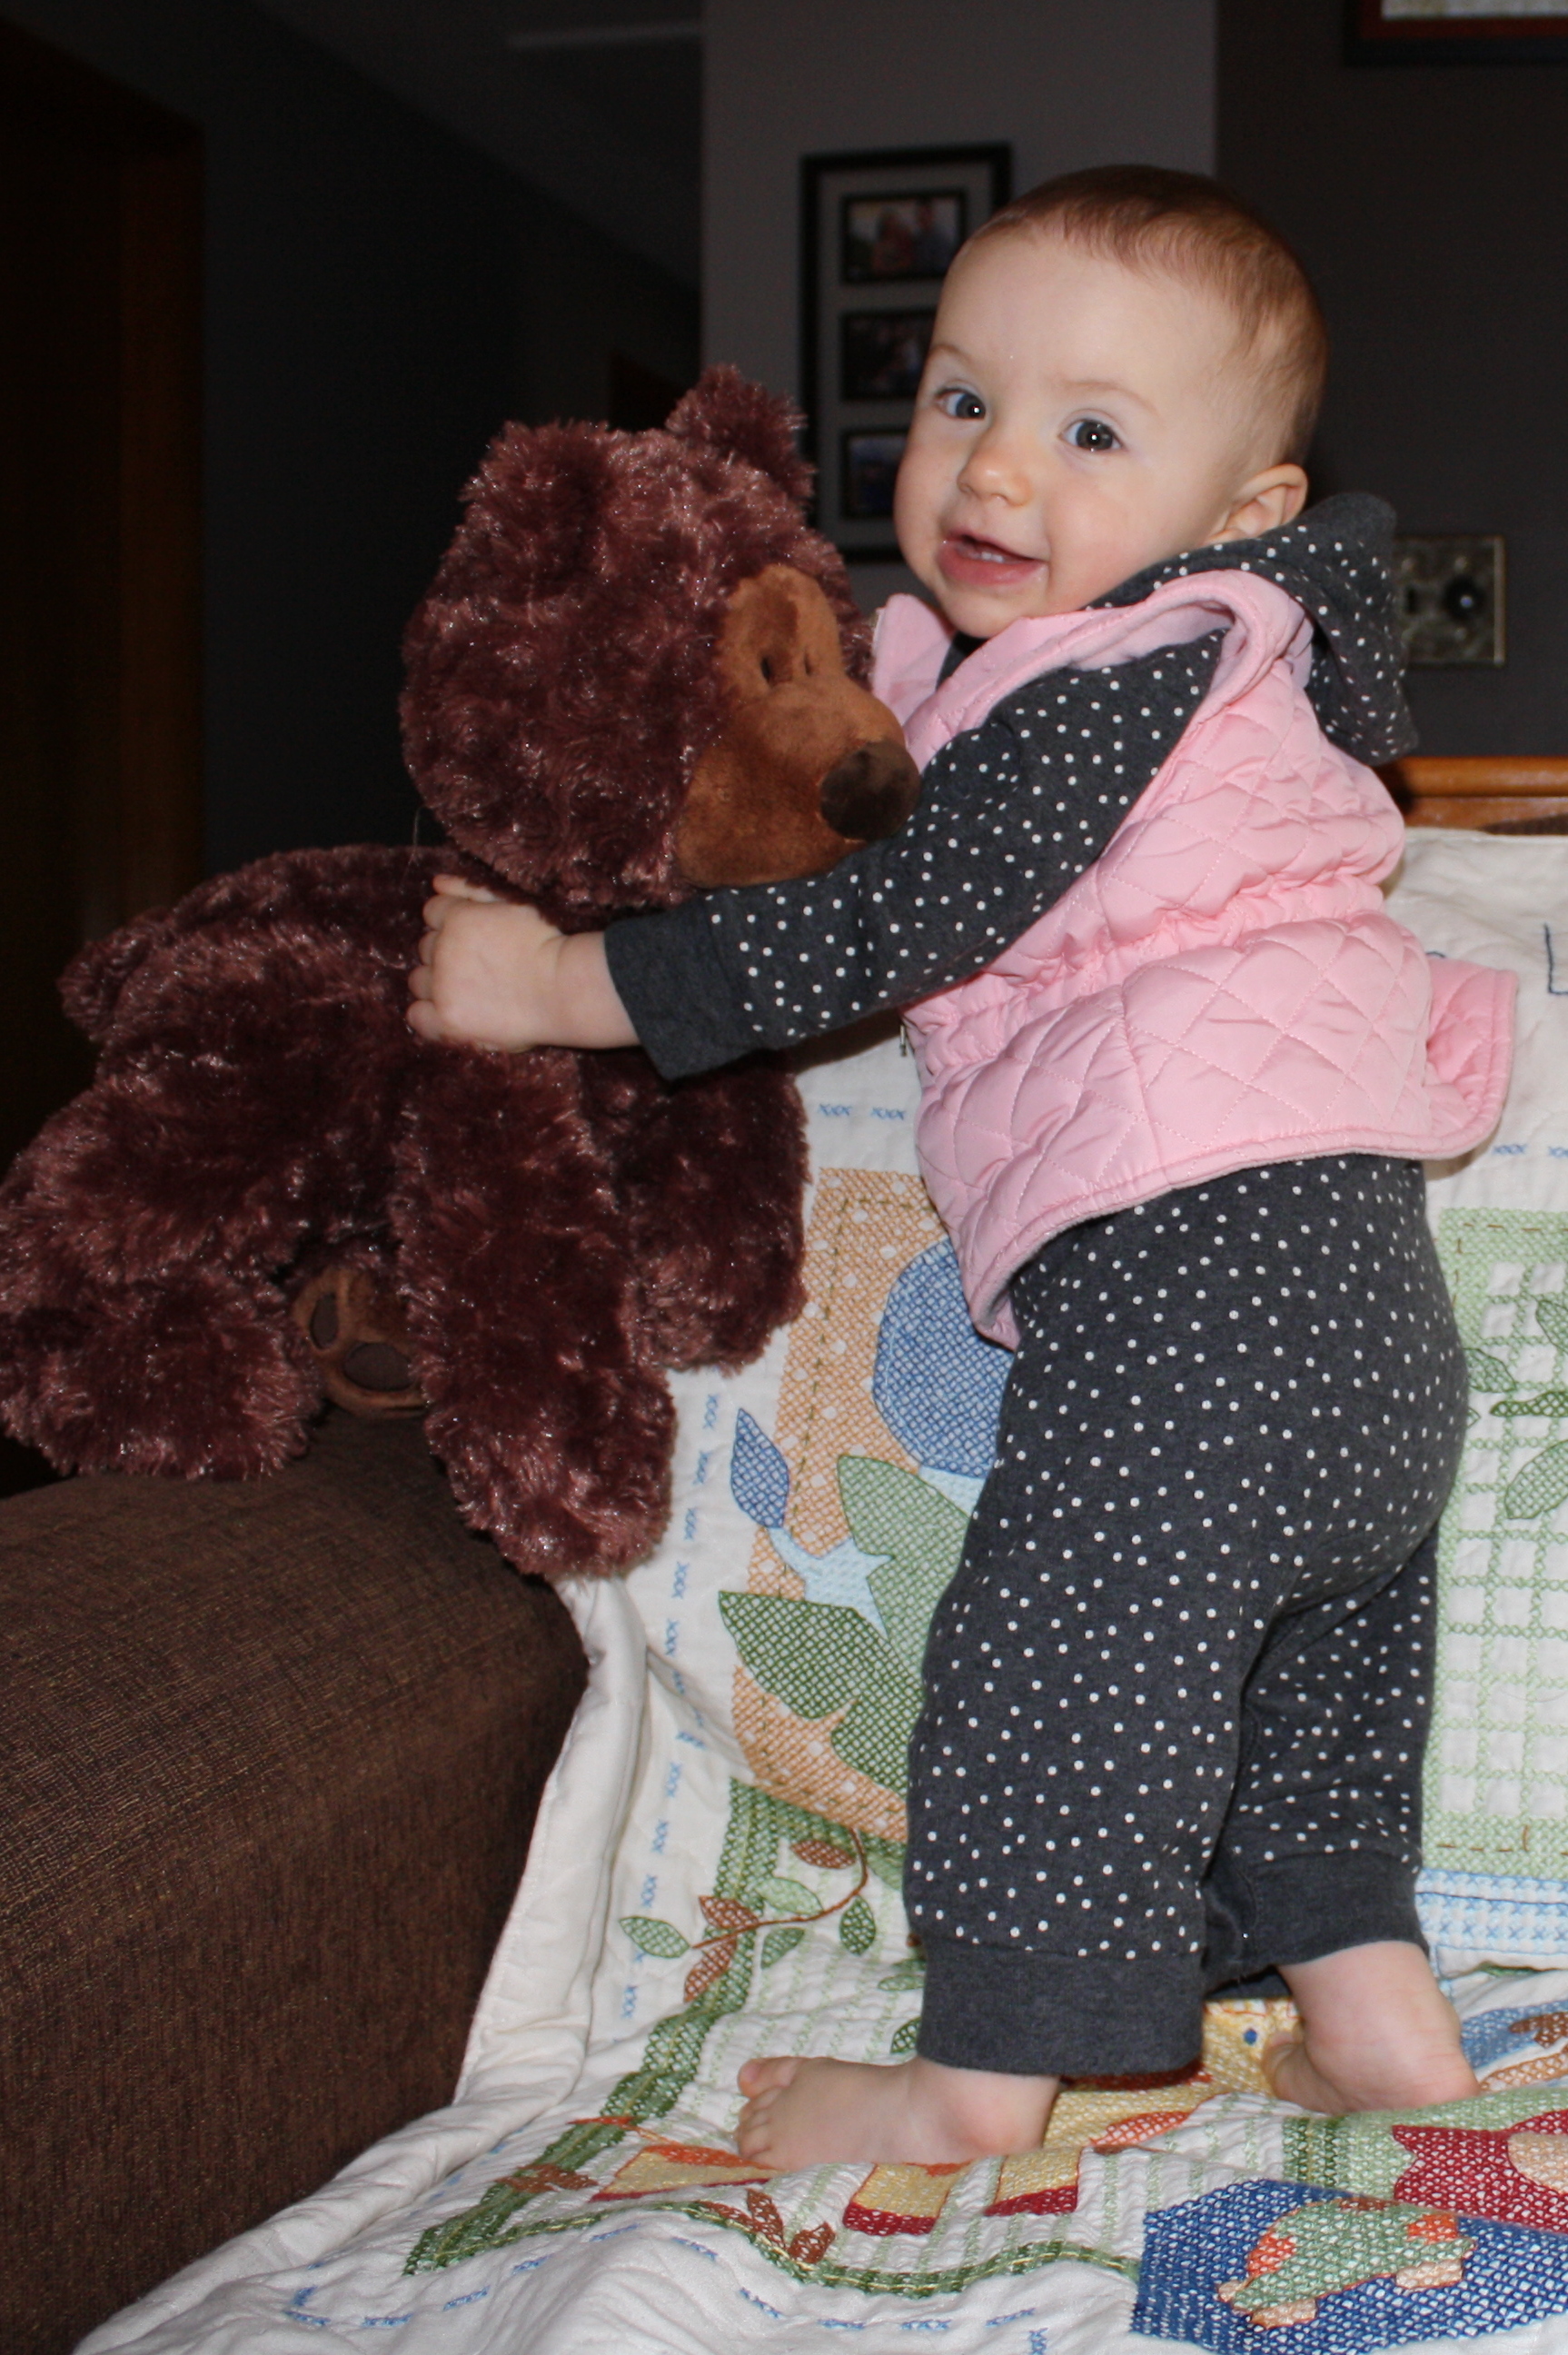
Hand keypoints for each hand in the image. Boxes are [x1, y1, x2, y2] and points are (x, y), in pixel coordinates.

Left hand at [407, 873, 636, 1051]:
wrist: (564, 990)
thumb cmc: (547, 943)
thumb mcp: (512, 904)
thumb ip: (470, 890)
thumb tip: (436, 882)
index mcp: (456, 917)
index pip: (434, 912)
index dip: (454, 924)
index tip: (478, 938)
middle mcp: (441, 950)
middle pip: (426, 947)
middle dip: (447, 953)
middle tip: (481, 967)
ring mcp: (442, 987)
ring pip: (419, 980)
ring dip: (437, 983)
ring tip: (470, 992)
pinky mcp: (447, 1020)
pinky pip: (417, 1016)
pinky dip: (429, 1015)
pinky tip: (454, 1013)